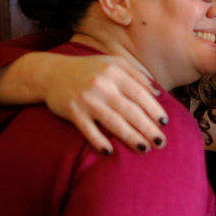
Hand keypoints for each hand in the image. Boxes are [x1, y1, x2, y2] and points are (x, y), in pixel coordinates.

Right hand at [0, 52, 169, 153]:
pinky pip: (88, 130)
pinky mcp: (72, 112)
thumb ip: (136, 76)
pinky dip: (99, 141)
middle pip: (130, 111)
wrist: (51, 73)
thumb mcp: (113, 64)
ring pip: (113, 122)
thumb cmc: (89, 69)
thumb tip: (158, 94)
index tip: (164, 123)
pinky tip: (110, 151)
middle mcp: (102, 85)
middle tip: (161, 142)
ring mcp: (87, 99)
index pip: (140, 94)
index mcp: (115, 72)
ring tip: (144, 148)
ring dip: (130, 137)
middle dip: (148, 128)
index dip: (154, 109)